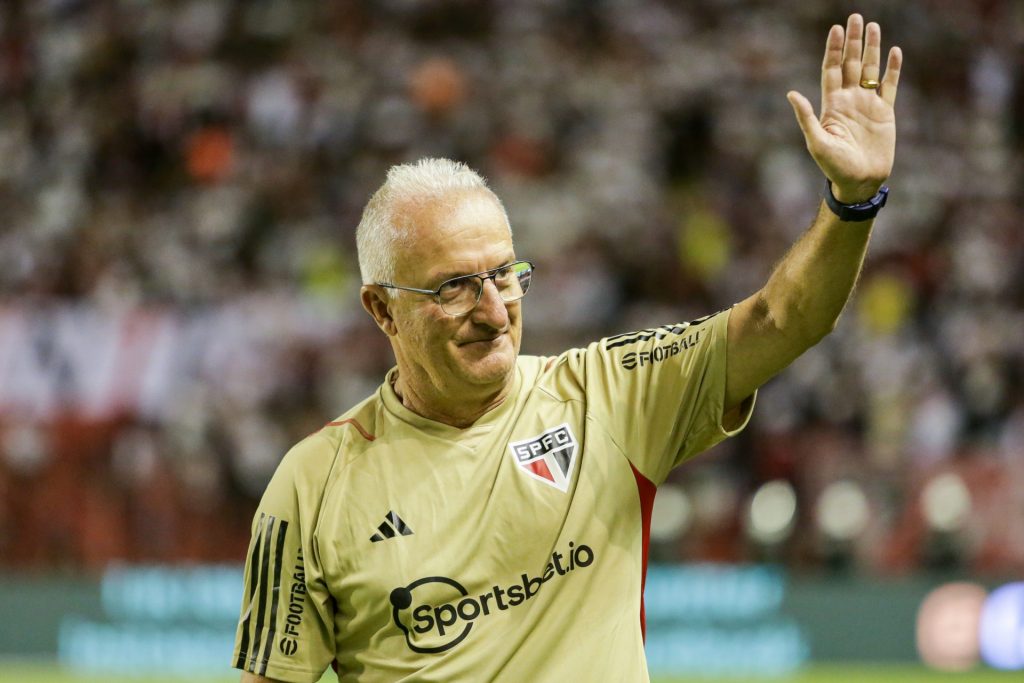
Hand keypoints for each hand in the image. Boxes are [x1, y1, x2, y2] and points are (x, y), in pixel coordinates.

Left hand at [787, 14, 902, 202]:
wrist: (860, 182)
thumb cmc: (834, 166)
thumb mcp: (817, 142)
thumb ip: (806, 117)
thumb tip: (790, 93)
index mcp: (831, 105)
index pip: (831, 70)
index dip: (833, 50)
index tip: (836, 29)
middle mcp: (849, 100)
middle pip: (851, 64)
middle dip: (853, 41)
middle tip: (855, 17)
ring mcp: (868, 105)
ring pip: (870, 69)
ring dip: (872, 49)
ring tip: (874, 27)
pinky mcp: (886, 113)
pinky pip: (890, 86)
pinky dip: (892, 69)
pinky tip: (894, 52)